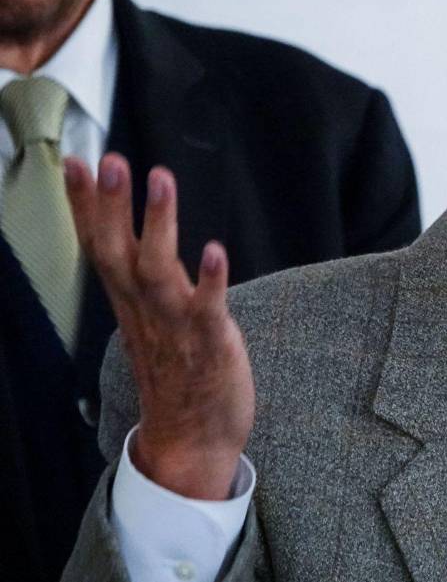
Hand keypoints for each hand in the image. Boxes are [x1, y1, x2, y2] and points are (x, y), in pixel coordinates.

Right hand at [64, 153, 254, 499]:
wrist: (191, 440)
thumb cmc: (175, 370)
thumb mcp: (147, 318)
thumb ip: (141, 277)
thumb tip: (132, 240)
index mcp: (128, 300)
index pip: (100, 244)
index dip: (86, 205)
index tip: (76, 161)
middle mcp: (144, 308)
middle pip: (118, 249)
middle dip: (110, 205)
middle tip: (108, 160)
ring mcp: (174, 324)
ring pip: (158, 268)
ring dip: (158, 223)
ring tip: (160, 179)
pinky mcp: (209, 341)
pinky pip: (207, 306)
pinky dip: (209, 278)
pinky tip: (215, 249)